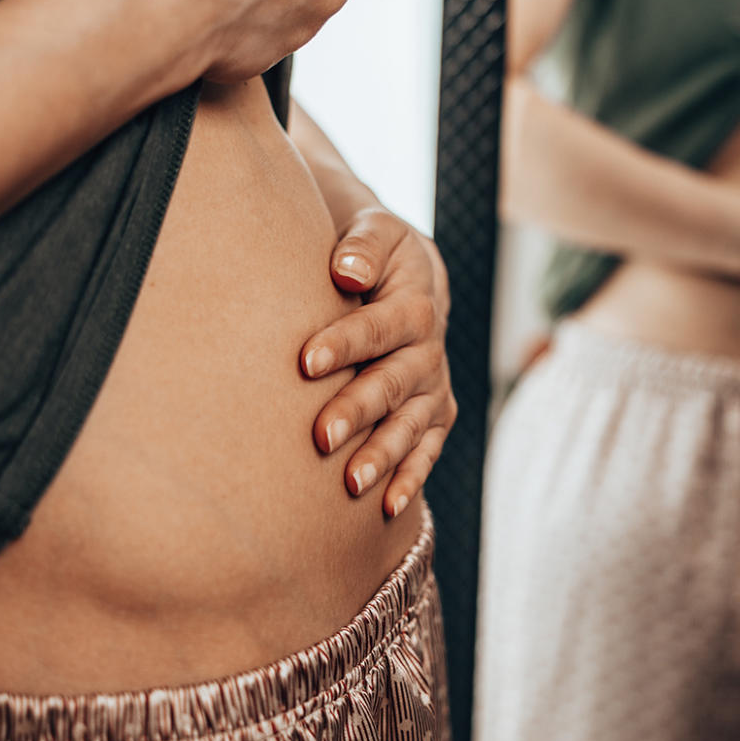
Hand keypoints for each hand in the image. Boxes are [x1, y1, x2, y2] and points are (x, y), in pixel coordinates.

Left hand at [300, 208, 455, 517]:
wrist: (410, 276)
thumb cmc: (375, 254)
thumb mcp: (376, 232)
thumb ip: (363, 246)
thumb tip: (348, 271)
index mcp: (415, 305)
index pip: (379, 327)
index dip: (343, 344)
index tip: (305, 362)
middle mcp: (430, 351)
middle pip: (394, 383)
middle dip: (358, 410)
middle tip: (319, 436)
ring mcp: (434, 387)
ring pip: (410, 425)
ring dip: (383, 454)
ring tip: (350, 483)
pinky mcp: (434, 414)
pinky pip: (426, 450)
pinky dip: (410, 478)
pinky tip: (387, 508)